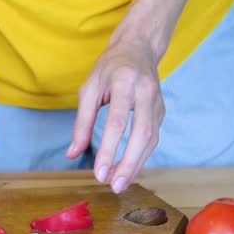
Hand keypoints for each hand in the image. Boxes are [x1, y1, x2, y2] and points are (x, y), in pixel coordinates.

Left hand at [66, 39, 164, 192]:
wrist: (138, 48)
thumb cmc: (109, 68)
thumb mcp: (89, 88)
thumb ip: (82, 122)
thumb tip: (72, 153)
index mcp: (125, 83)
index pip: (118, 123)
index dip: (109, 150)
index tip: (99, 173)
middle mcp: (145, 92)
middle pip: (141, 134)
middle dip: (129, 163)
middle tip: (114, 185)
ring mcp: (158, 102)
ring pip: (151, 139)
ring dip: (136, 164)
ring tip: (120, 183)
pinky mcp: (162, 111)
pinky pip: (153, 138)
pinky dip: (141, 156)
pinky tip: (129, 169)